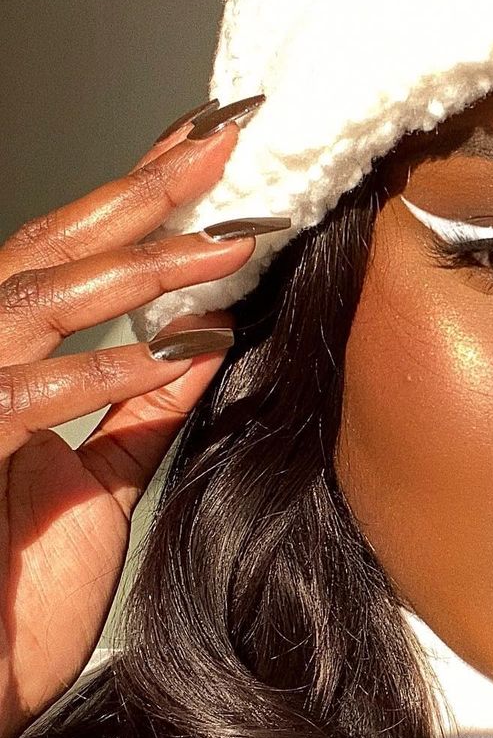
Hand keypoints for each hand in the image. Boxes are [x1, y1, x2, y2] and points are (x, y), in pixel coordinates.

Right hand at [0, 98, 279, 737]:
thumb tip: (201, 335)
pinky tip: (177, 343)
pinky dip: (103, 369)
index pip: (73, 262)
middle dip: (142, 191)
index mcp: (6, 369)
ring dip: (136, 268)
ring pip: (33, 302)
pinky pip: (24, 396)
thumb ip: (136, 409)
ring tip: (226, 239)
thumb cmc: (13, 598)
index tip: (212, 146)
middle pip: (50, 252)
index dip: (140, 199)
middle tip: (225, 139)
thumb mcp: (95, 485)